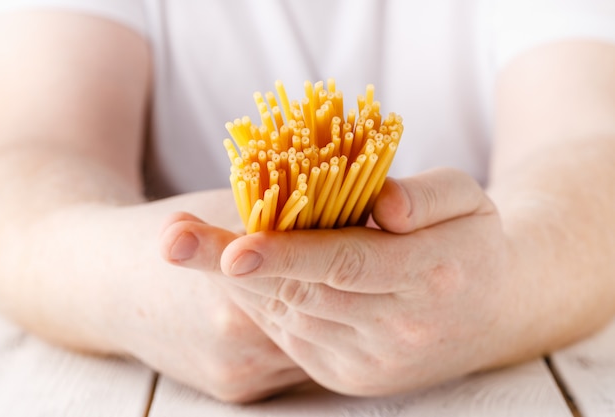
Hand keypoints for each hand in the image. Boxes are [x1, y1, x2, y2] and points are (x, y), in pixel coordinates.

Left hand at [172, 169, 515, 395]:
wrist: (493, 314)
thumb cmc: (473, 242)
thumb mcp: (468, 200)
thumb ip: (428, 196)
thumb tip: (380, 208)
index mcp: (432, 277)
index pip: (347, 263)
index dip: (288, 256)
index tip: (234, 250)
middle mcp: (399, 330)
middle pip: (302, 293)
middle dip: (230, 266)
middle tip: (171, 237)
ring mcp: (370, 360)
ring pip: (287, 315)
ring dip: (237, 281)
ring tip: (188, 242)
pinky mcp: (350, 375)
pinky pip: (292, 335)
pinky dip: (259, 301)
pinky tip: (236, 270)